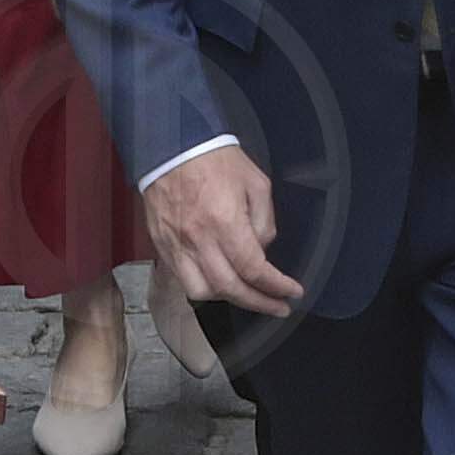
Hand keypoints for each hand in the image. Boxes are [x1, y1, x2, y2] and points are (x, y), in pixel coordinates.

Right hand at [140, 143, 302, 316]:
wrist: (172, 147)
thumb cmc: (214, 160)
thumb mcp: (256, 183)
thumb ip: (264, 221)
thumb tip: (262, 250)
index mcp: (224, 221)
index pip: (253, 268)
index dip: (276, 286)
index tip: (292, 293)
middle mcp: (199, 239)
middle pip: (229, 288)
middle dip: (258, 303)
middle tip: (277, 307)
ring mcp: (177, 245)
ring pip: (201, 292)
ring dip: (227, 298)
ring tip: (246, 293)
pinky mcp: (163, 246)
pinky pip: (182, 279)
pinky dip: (203, 287)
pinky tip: (218, 281)